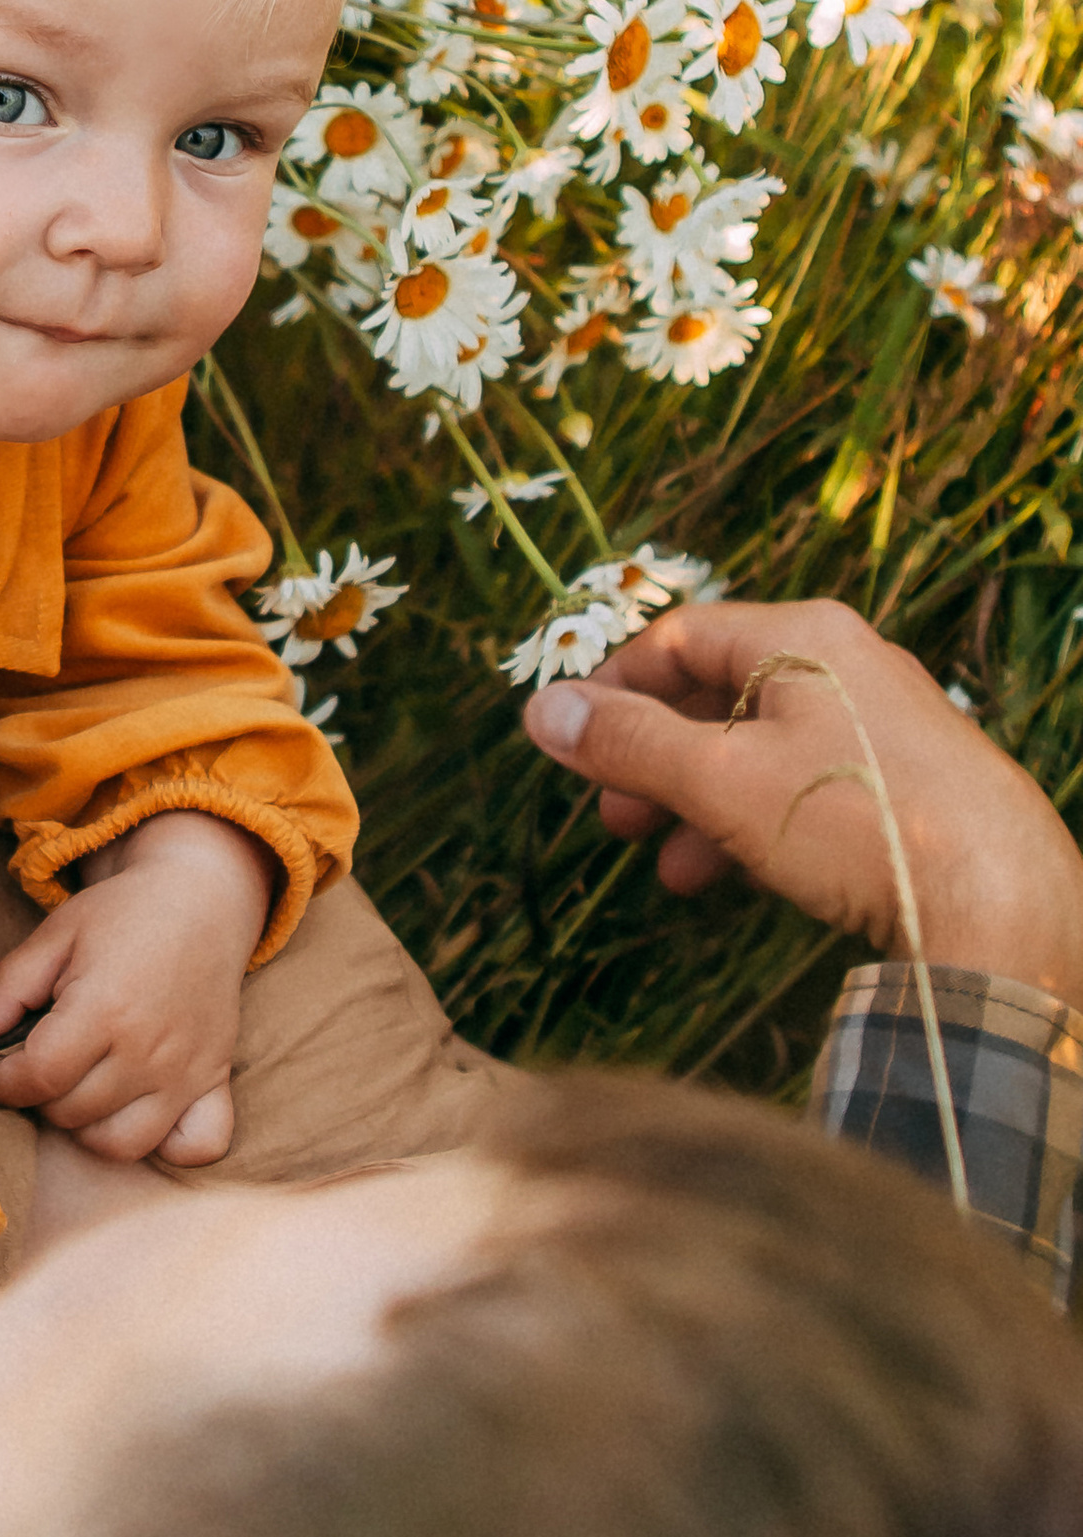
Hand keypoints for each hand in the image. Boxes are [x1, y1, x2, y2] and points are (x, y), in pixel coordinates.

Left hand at [0, 810, 273, 1164]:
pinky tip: (138, 1111)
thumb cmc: (124, 914)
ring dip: (87, 1125)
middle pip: (71, 1113)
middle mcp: (149, 1050)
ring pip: (120, 1143)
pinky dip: (166, 1145)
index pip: (38, 1078)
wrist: (202, 897)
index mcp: (105, 1008)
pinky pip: (197, 1146)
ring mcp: (187, 1072)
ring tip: (78, 1086)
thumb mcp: (56, 933)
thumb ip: (8, 986)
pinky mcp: (216, 1080)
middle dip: (37, 1096)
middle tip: (35, 1064)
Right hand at [522, 594, 1082, 1012]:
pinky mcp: (909, 784)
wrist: (995, 898)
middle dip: (653, 758)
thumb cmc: (855, 823)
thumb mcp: (720, 781)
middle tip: (610, 814)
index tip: (569, 741)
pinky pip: (807, 785)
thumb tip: (541, 709)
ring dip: (697, 802)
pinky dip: (754, 823)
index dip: (613, 687)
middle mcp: (849, 666)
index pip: (681, 638)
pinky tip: (728, 876)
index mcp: (805, 639)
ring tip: (663, 863)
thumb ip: (628, 743)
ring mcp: (885, 725)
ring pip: (761, 749)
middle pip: (719, 695)